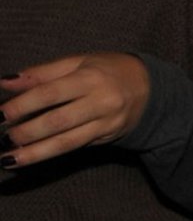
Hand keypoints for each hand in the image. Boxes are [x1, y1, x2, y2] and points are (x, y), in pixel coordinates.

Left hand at [0, 53, 151, 167]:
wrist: (151, 89)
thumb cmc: (109, 70)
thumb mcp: (78, 62)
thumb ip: (42, 73)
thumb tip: (5, 81)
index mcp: (90, 78)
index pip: (51, 93)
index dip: (23, 105)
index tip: (2, 114)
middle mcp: (100, 103)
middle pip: (58, 122)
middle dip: (27, 133)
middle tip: (3, 139)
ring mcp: (105, 124)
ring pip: (67, 143)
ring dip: (36, 153)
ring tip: (10, 159)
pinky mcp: (106, 139)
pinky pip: (76, 147)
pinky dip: (51, 153)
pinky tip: (32, 156)